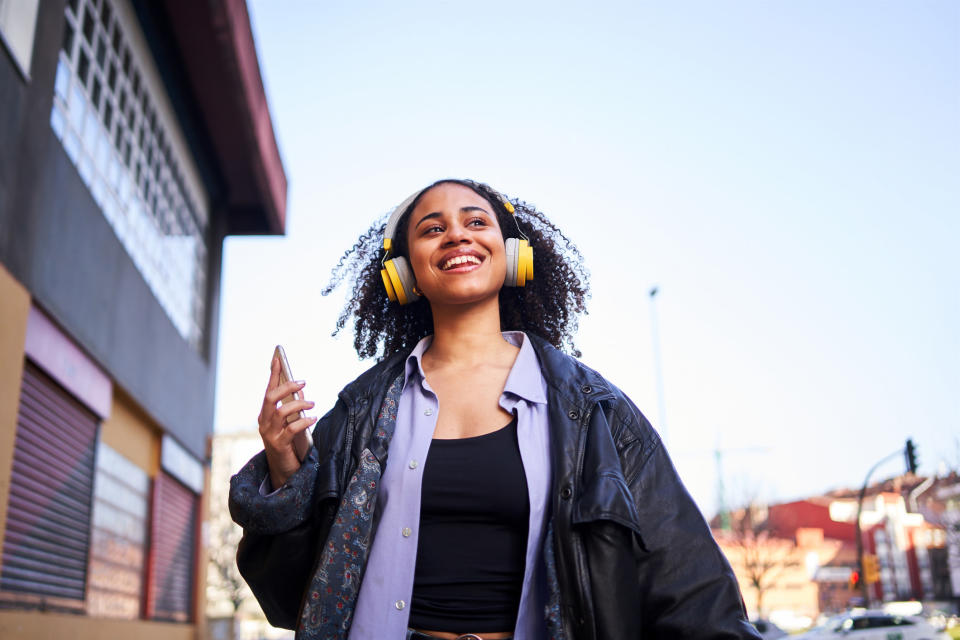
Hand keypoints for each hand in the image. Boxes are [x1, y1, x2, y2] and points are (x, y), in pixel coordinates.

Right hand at [258, 356, 317, 489]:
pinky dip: (304, 421)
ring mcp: (269, 434)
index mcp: (265, 415)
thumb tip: (301, 390)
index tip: (278, 358)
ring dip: (299, 404)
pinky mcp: (279, 445)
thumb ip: (293, 406)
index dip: (273, 374)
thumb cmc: (289, 443)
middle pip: (271, 398)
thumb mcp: (290, 422)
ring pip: (281, 411)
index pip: (268, 390)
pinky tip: (313, 418)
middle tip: (303, 382)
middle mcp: (264, 422)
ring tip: (312, 404)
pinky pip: (291, 429)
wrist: (283, 470)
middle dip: (286, 386)